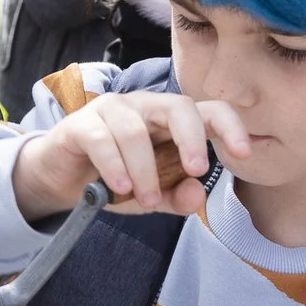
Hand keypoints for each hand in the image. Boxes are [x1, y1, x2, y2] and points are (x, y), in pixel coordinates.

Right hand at [11, 90, 252, 220]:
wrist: (61, 179)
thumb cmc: (113, 179)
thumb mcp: (150, 195)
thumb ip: (175, 197)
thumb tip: (197, 193)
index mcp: (170, 121)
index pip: (208, 111)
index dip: (230, 127)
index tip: (244, 154)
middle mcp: (144, 107)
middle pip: (178, 106)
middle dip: (192, 138)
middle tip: (196, 171)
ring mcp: (110, 110)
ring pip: (135, 131)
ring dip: (145, 170)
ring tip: (144, 200)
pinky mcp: (80, 123)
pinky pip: (101, 139)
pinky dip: (114, 166)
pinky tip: (119, 187)